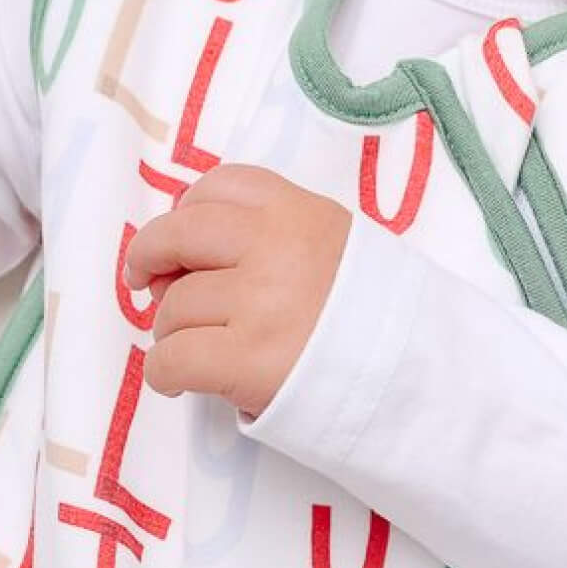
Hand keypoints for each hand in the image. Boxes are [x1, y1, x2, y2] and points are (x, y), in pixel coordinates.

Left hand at [124, 163, 352, 420]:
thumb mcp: (340, 250)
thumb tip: (183, 264)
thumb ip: (277, 239)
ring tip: (198, 349)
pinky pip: (171, 359)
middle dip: (149, 256)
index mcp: (300, 213)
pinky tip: (179, 380)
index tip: (182, 239)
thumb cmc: (374, 323)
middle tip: (146, 282)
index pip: (221, 186)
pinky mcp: (247, 360)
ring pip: (174, 306)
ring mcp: (261, 303)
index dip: (188, 212)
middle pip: (177, 235)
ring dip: (172, 331)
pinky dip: (164, 373)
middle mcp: (277, 248)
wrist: (420, 381)